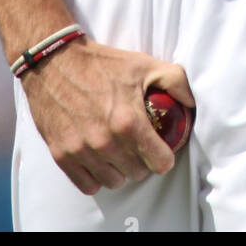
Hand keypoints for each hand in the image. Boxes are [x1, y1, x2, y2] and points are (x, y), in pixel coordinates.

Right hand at [20, 37, 196, 195]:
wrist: (55, 61)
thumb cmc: (102, 63)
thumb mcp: (144, 64)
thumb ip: (175, 81)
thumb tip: (191, 104)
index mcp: (128, 122)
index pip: (160, 163)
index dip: (164, 155)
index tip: (160, 146)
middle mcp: (105, 142)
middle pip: (137, 174)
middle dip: (141, 160)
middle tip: (137, 142)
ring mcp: (81, 151)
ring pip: (114, 182)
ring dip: (119, 169)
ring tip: (118, 149)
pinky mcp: (62, 155)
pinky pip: (88, 185)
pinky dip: (96, 175)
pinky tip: (99, 158)